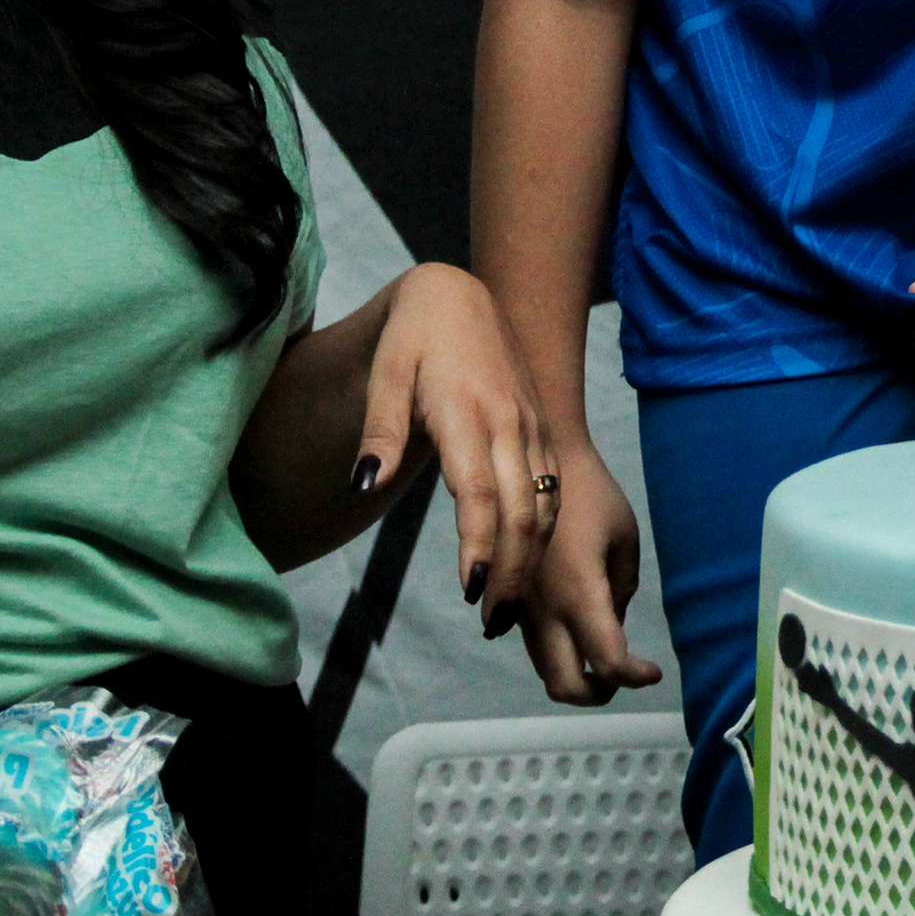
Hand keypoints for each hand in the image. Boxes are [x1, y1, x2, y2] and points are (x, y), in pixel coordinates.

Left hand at [357, 265, 558, 628]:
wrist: (459, 294)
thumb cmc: (413, 336)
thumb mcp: (384, 373)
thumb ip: (378, 431)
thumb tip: (363, 485)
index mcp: (467, 412)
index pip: (480, 492)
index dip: (480, 545)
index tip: (471, 591)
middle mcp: (508, 423)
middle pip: (522, 510)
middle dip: (512, 571)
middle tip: (492, 621)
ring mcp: (529, 426)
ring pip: (544, 504)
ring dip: (531, 558)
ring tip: (508, 605)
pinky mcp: (538, 428)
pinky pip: (551, 488)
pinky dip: (543, 531)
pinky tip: (525, 559)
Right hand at [516, 442, 663, 703]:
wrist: (535, 465)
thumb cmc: (590, 495)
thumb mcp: (624, 537)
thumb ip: (622, 588)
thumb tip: (612, 625)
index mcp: (578, 590)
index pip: (609, 658)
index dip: (636, 676)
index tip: (653, 671)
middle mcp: (542, 608)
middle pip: (565, 686)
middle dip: (599, 693)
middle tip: (624, 675)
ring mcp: (521, 609)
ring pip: (546, 671)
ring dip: (578, 677)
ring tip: (608, 657)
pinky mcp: (512, 603)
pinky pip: (535, 647)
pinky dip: (560, 656)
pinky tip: (581, 632)